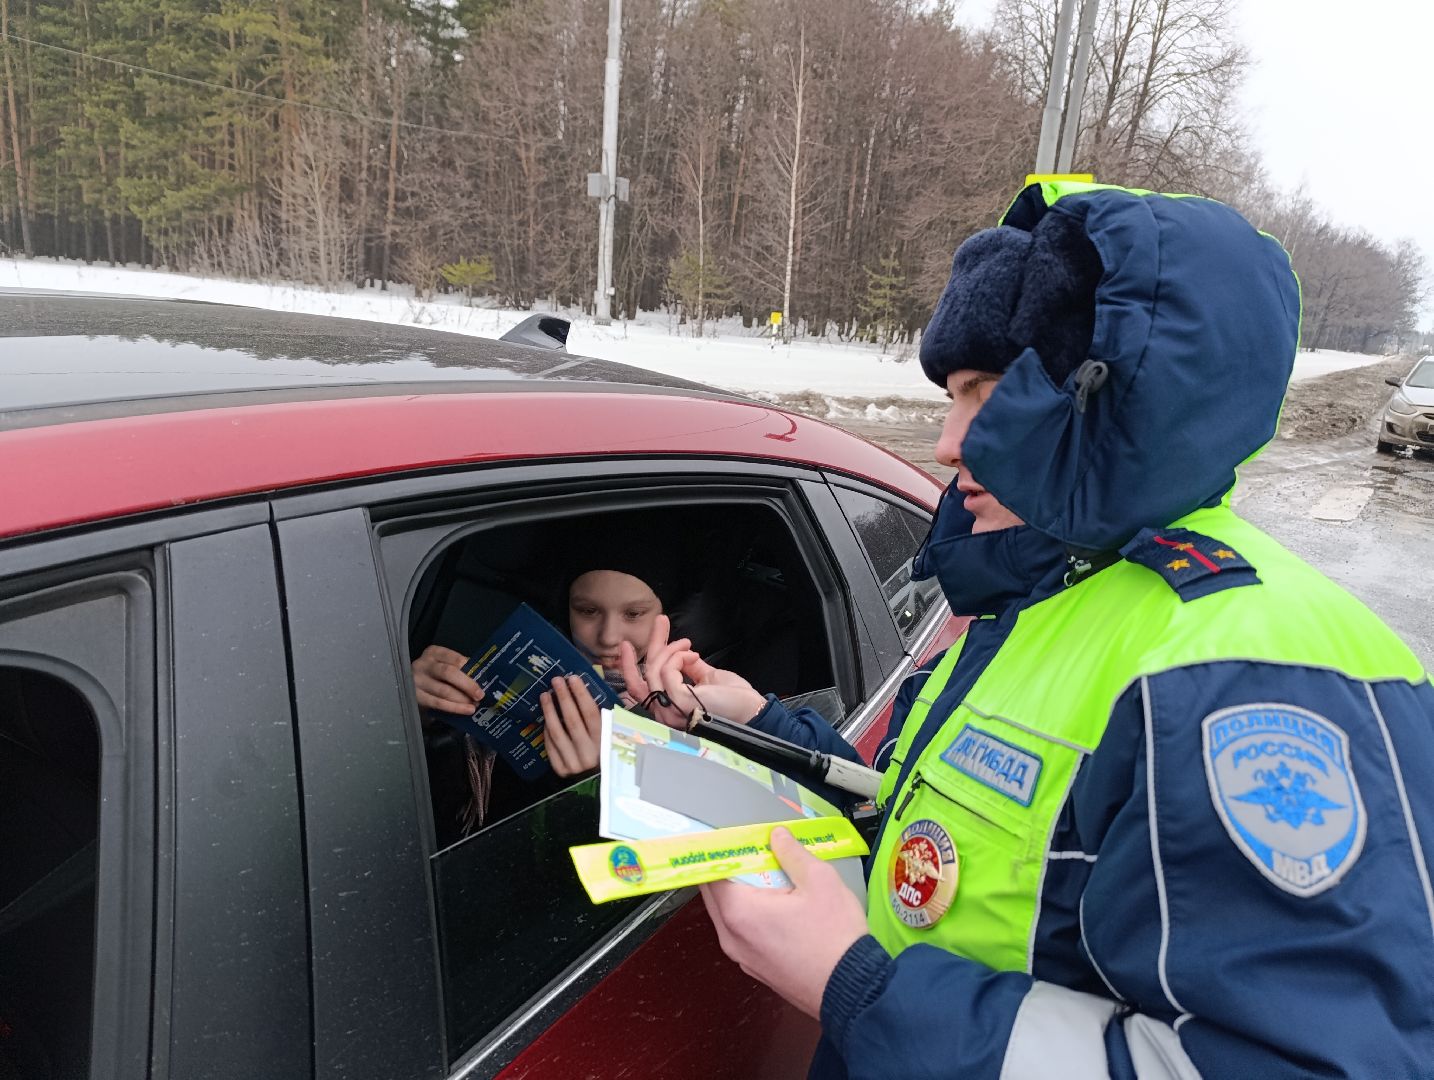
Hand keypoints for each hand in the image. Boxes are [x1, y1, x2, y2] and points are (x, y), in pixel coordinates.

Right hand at [412, 645, 484, 715]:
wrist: (409, 686)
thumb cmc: (433, 675)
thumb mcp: (443, 665)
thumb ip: (459, 668)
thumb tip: (481, 677)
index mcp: (433, 653)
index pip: (454, 658)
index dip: (469, 668)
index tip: (481, 678)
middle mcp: (423, 664)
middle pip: (448, 673)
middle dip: (467, 685)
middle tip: (480, 695)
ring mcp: (417, 681)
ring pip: (444, 690)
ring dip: (462, 699)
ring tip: (475, 704)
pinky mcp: (416, 697)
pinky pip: (438, 703)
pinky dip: (455, 708)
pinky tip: (466, 710)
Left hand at [540, 674, 601, 776]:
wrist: (600, 785)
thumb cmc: (610, 754)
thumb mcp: (615, 736)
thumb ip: (607, 718)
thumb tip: (590, 692)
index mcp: (605, 742)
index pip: (590, 713)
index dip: (581, 694)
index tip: (573, 678)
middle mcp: (589, 753)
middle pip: (572, 720)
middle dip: (563, 697)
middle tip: (556, 680)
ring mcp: (574, 763)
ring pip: (557, 732)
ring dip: (549, 711)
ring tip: (545, 695)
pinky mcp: (562, 770)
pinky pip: (550, 746)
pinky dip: (547, 730)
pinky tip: (546, 717)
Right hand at [619, 615, 766, 729]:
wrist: (751, 709)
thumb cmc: (732, 699)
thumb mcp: (706, 677)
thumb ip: (689, 667)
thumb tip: (681, 653)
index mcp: (668, 706)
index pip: (641, 686)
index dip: (632, 665)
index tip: (631, 644)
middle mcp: (664, 711)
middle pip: (644, 675)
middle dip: (652, 644)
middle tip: (660, 621)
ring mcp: (670, 708)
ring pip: (654, 670)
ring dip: (670, 649)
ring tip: (688, 643)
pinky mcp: (679, 701)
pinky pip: (667, 670)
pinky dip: (678, 657)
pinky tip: (692, 654)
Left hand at [699, 826, 868, 1018]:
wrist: (852, 990)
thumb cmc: (835, 939)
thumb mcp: (820, 881)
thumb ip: (792, 853)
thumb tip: (777, 837)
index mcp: (739, 913)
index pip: (711, 872)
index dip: (721, 851)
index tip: (734, 837)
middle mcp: (731, 937)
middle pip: (715, 893)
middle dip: (731, 869)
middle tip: (755, 850)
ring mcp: (742, 956)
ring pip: (728, 913)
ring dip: (742, 892)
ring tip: (771, 875)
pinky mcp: (756, 967)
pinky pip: (743, 932)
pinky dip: (751, 914)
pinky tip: (777, 903)